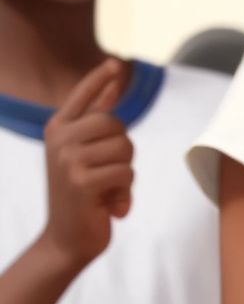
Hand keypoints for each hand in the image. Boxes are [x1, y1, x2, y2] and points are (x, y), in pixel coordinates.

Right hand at [40, 60, 134, 270]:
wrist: (65, 241)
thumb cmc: (83, 194)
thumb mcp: (85, 153)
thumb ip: (98, 122)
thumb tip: (114, 84)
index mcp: (58, 129)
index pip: (83, 95)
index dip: (100, 78)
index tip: (116, 62)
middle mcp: (59, 141)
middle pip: (116, 123)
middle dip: (123, 148)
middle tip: (107, 172)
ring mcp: (68, 161)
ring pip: (125, 148)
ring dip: (125, 172)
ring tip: (106, 189)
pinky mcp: (81, 182)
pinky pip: (126, 172)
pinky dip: (126, 191)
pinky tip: (109, 205)